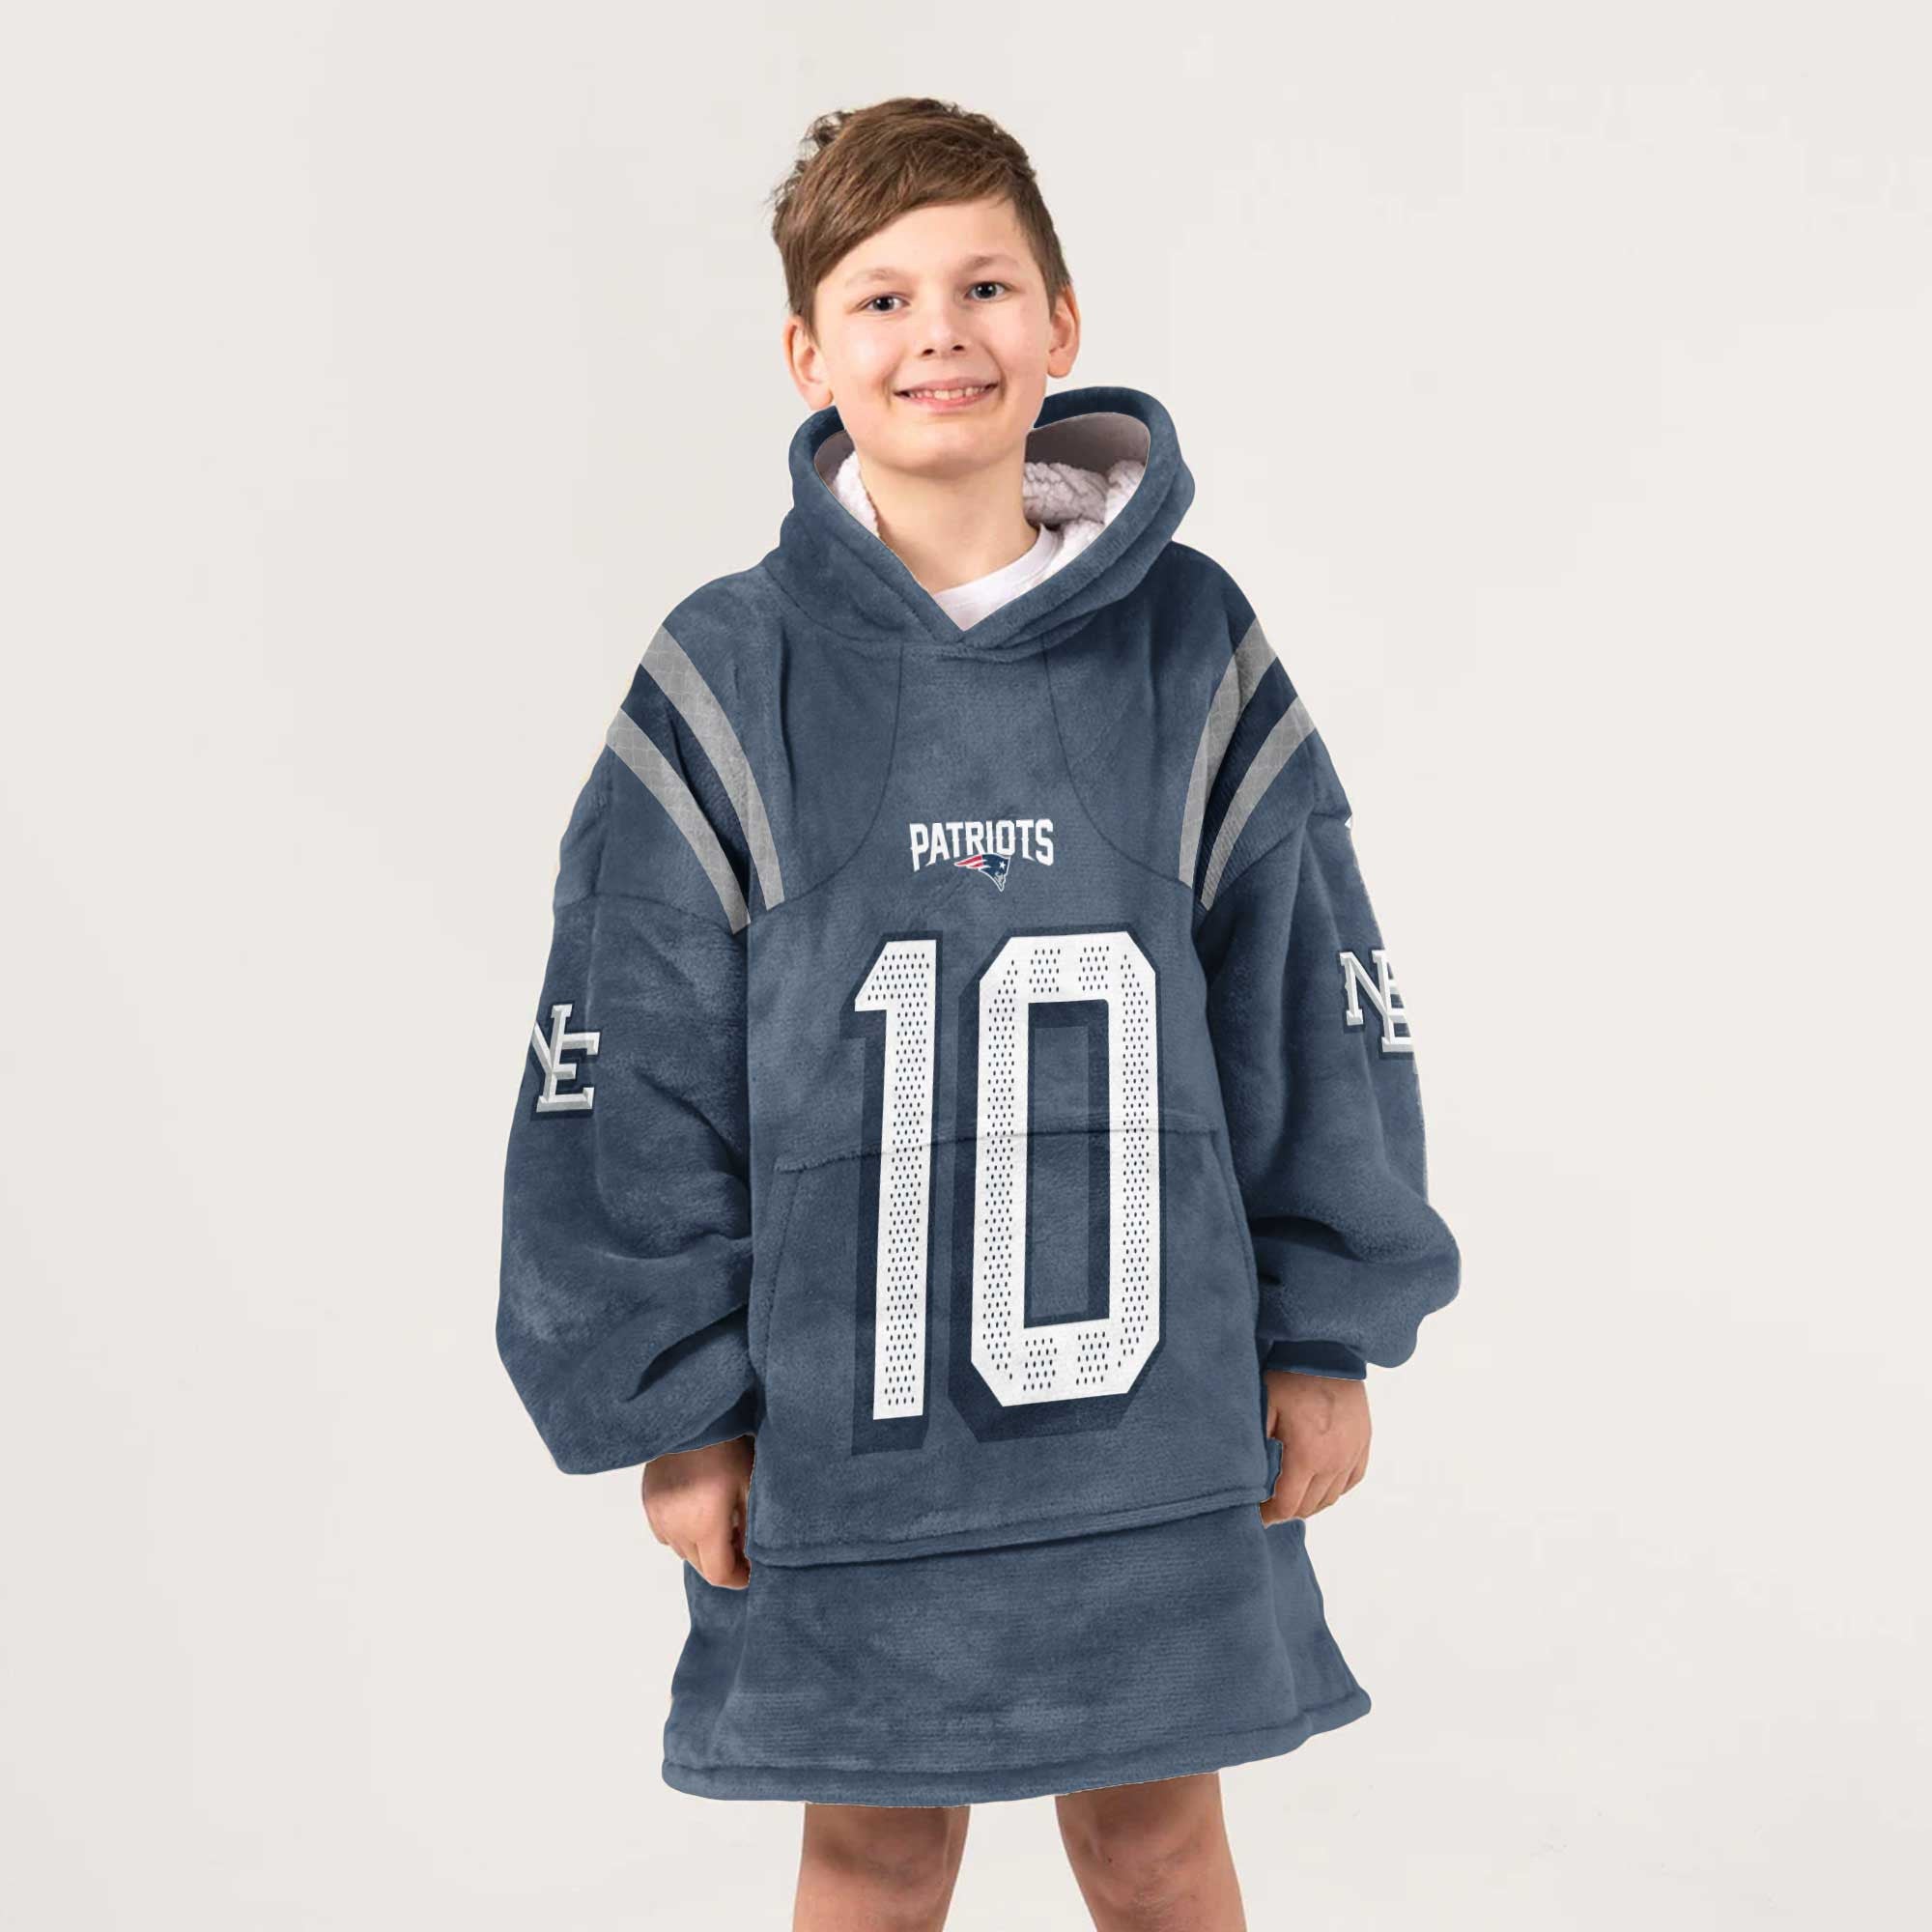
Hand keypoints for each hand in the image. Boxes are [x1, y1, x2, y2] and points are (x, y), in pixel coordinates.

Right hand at [642, 1434, 754, 1587]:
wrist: (690, 1419)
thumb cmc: (725, 1447)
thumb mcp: (749, 1487)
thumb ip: (751, 1530)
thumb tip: (753, 1558)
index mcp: (704, 1526)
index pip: (718, 1575)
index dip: (739, 1577)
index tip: (752, 1569)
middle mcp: (676, 1528)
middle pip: (700, 1566)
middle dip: (723, 1561)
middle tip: (741, 1539)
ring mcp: (658, 1517)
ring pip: (683, 1550)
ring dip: (702, 1546)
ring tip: (721, 1520)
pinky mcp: (649, 1504)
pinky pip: (668, 1533)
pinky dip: (684, 1532)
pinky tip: (698, 1509)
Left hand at [1259, 1370, 1370, 1523]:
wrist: (1327, 1352)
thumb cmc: (1289, 1378)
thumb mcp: (1263, 1409)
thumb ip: (1256, 1447)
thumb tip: (1246, 1480)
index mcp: (1307, 1456)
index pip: (1288, 1506)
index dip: (1269, 1516)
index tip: (1256, 1515)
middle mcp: (1334, 1462)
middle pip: (1309, 1507)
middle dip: (1286, 1510)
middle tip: (1268, 1503)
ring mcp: (1352, 1454)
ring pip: (1330, 1498)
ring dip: (1309, 1502)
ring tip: (1290, 1493)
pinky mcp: (1364, 1444)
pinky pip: (1349, 1482)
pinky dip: (1332, 1488)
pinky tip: (1317, 1481)